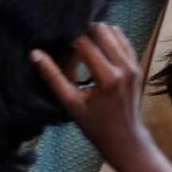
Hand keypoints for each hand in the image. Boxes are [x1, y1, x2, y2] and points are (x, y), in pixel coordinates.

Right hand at [32, 23, 151, 170]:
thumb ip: (52, 76)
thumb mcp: (70, 103)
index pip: (84, 43)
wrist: (126, 139)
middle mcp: (124, 67)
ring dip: (97, 34)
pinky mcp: (138, 66)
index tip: (58, 45)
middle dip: (84, 32)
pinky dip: (110, 39)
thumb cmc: (95, 124)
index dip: (68, 40)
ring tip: (82, 45)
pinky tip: (97, 48)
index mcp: (107, 77)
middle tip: (70, 42)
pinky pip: (124, 41)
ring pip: (115, 32)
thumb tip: (34, 53)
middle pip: (102, 31)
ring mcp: (134, 65)